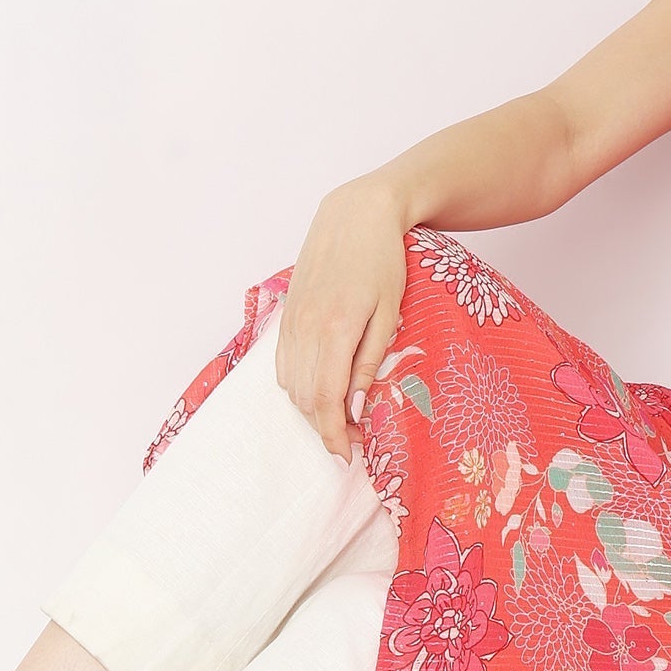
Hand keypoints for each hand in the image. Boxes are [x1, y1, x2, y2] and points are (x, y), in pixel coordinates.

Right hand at [274, 180, 410, 460]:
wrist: (355, 214)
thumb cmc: (383, 260)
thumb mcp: (389, 312)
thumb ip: (370, 360)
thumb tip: (357, 407)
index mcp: (335, 329)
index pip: (325, 400)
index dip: (334, 435)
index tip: (350, 455)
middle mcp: (305, 328)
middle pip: (304, 399)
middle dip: (325, 428)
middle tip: (354, 440)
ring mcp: (291, 321)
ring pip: (290, 384)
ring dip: (311, 409)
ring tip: (340, 417)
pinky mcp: (286, 314)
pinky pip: (281, 364)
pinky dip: (297, 385)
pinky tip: (318, 388)